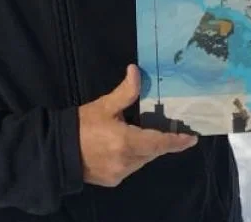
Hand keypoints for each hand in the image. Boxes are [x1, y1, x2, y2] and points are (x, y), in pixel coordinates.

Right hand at [79, 64, 196, 186]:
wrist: (58, 151)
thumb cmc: (82, 125)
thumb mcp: (104, 106)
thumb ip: (125, 92)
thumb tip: (136, 71)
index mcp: (126, 142)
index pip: (159, 143)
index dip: (177, 142)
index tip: (192, 139)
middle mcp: (127, 161)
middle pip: (152, 152)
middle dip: (160, 142)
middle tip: (170, 131)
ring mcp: (120, 174)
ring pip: (142, 161)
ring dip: (146, 149)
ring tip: (143, 135)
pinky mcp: (112, 180)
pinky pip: (131, 167)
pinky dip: (134, 157)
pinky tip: (126, 147)